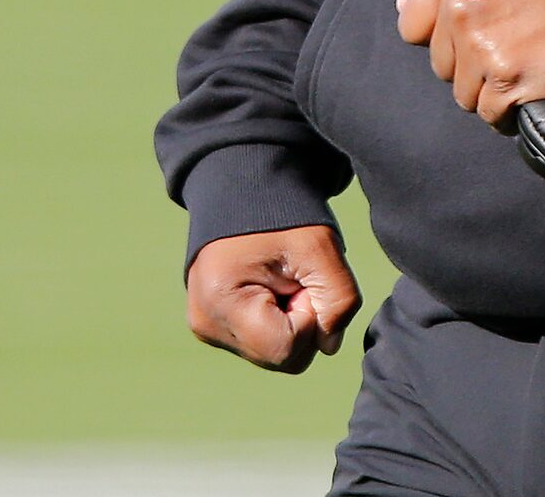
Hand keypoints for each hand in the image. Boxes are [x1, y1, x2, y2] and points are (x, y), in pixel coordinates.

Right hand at [186, 225, 359, 372]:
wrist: (246, 186)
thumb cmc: (282, 212)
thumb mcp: (321, 248)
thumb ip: (339, 301)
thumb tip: (329, 346)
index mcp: (221, 301)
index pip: (285, 349)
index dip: (309, 316)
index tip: (302, 278)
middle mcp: (205, 322)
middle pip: (278, 358)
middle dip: (300, 320)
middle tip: (295, 276)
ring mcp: (205, 325)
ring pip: (271, 353)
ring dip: (288, 320)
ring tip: (280, 277)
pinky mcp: (212, 324)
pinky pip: (259, 342)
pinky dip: (274, 319)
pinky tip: (269, 284)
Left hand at [396, 0, 544, 128]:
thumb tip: (402, 6)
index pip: (411, 25)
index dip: (440, 37)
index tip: (465, 37)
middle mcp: (460, 13)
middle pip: (442, 65)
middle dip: (470, 65)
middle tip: (507, 49)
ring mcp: (481, 49)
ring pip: (465, 94)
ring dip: (491, 90)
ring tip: (521, 69)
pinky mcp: (506, 80)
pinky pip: (492, 114)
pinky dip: (510, 112)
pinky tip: (530, 90)